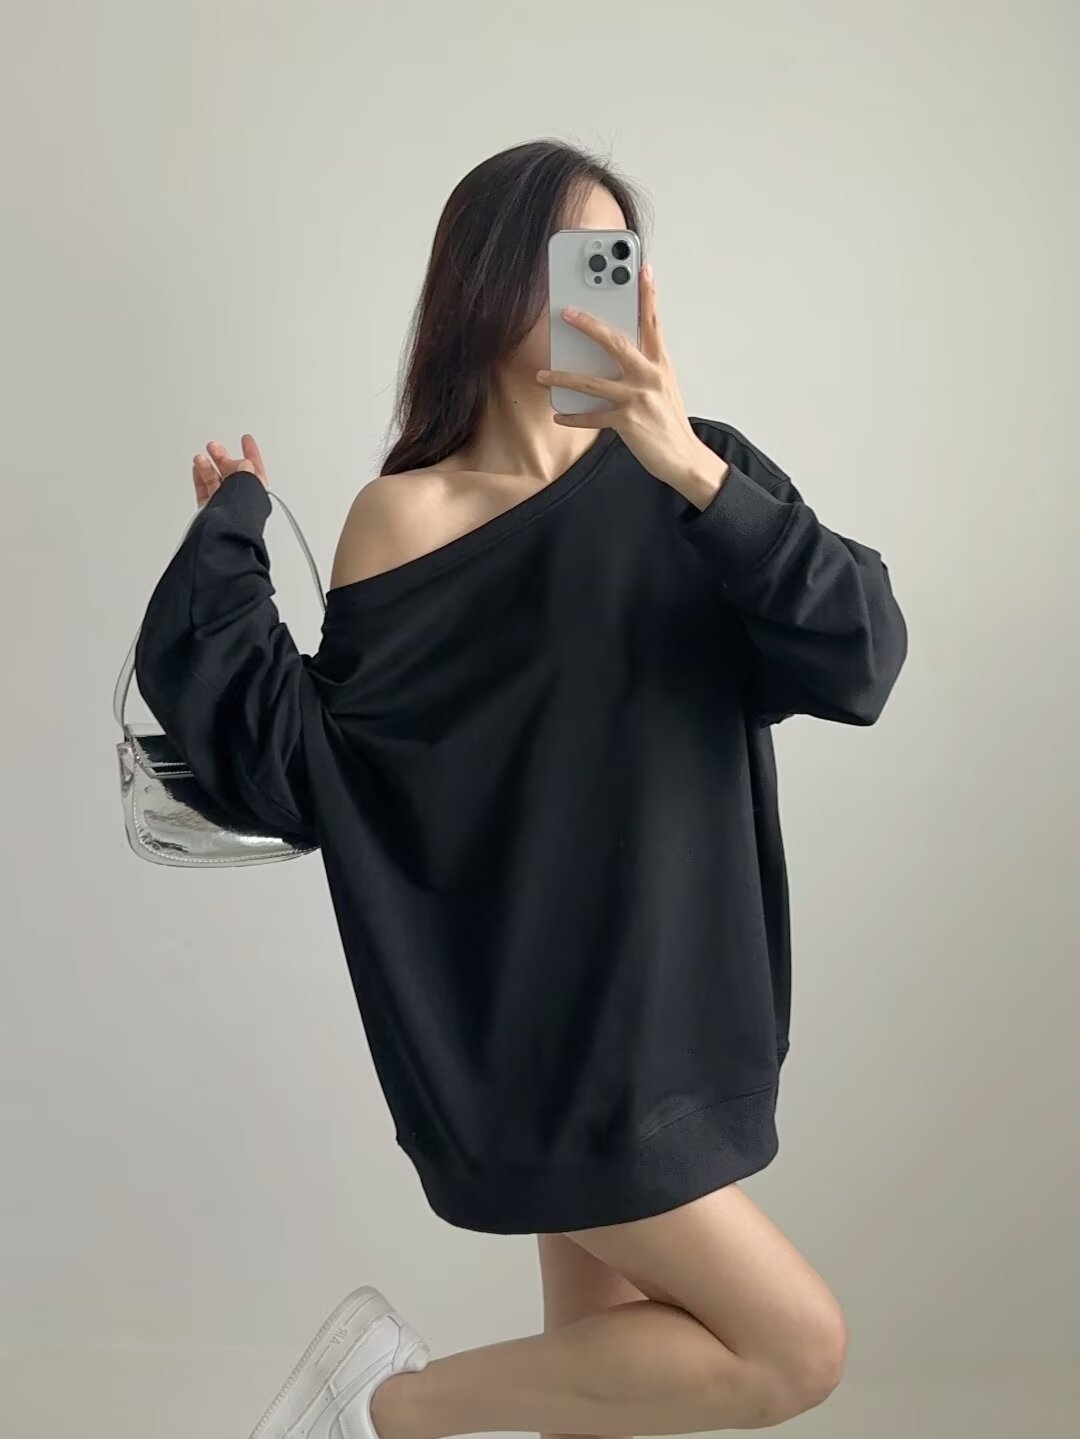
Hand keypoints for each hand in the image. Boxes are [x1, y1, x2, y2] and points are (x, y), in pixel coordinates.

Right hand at [193, 433, 267, 507]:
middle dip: (223, 457)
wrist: (225, 531)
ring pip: (216, 480)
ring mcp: (224, 505)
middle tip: (214, 447)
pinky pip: (204, 490)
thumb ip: (244, 470)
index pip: (254, 469)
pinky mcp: (209, 510)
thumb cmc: (241, 514)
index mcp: (255, 493)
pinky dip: (200, 477)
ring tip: (201, 458)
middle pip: (232, 472)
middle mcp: (241, 499)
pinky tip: (197, 468)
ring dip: (208, 466)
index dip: (251, 453)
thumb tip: (241, 464)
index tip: (247, 440)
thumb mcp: (247, 483)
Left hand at [535, 265, 728, 505]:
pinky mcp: (627, 421)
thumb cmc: (670, 422)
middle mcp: (650, 376)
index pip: (654, 322)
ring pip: (593, 382)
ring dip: (564, 377)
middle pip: (616, 342)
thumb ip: (645, 367)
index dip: (649, 295)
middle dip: (589, 326)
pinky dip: (574, 417)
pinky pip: (593, 417)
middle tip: (567, 313)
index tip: (643, 269)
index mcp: (661, 364)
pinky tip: (559, 414)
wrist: (684, 457)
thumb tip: (619, 352)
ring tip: (543, 374)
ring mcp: (638, 398)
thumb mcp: (664, 387)